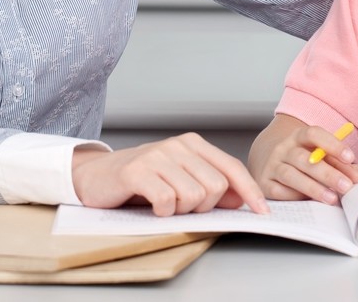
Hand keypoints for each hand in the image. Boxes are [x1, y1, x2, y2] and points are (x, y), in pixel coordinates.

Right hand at [71, 132, 267, 215]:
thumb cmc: (142, 179)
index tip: (262, 213)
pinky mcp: (137, 171)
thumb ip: (211, 185)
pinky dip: (162, 212)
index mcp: (193, 144)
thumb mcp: (180, 179)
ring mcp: (157, 156)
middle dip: (203, 207)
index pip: (232, 168)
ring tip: (165, 204)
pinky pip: (166, 201)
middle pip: (216, 187)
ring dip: (181, 210)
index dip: (250, 192)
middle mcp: (178, 145)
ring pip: (194, 195)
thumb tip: (242, 200)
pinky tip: (152, 206)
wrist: (96, 176)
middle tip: (182, 206)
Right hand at [251, 122, 357, 203]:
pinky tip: (309, 203)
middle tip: (347, 186)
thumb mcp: (317, 155)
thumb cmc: (301, 159)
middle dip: (328, 173)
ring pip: (291, 175)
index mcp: (298, 137)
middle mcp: (283, 149)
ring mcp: (272, 165)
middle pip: (304, 159)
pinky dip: (295, 196)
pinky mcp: (264, 183)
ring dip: (313, 187)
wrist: (266, 161)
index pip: (314, 134)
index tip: (351, 157)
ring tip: (332, 198)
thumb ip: (338, 163)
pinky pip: (279, 191)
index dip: (333, 144)